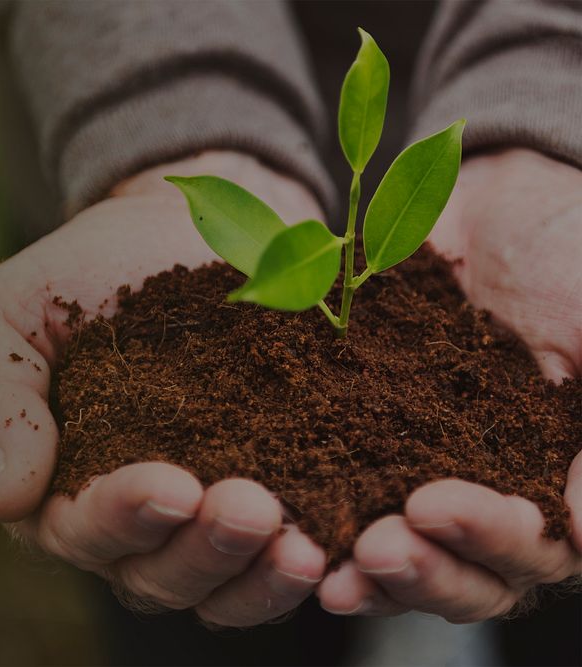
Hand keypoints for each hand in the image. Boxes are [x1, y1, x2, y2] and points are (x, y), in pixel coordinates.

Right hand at [0, 151, 327, 625]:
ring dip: (257, 576)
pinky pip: (278, 560)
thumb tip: (6, 500)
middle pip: (155, 577)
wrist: (173, 226)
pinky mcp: (267, 494)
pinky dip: (301, 565)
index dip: (123, 518)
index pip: (79, 530)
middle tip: (251, 508)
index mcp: (57, 487)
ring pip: (220, 587)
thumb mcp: (5, 316)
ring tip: (300, 545)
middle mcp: (128, 522)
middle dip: (201, 552)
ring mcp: (199, 518)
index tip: (171, 485)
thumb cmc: (77, 273)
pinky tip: (334, 546)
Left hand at [318, 149, 581, 621]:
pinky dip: (323, 520)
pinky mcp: (369, 448)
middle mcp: (497, 497)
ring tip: (331, 572)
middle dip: (425, 569)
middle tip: (377, 545)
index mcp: (559, 485)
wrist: (496, 205)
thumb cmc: (572, 255)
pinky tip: (292, 529)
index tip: (436, 505)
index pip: (536, 550)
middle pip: (469, 576)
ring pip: (408, 554)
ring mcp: (430, 476)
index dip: (491, 541)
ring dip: (371, 570)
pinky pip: (345, 497)